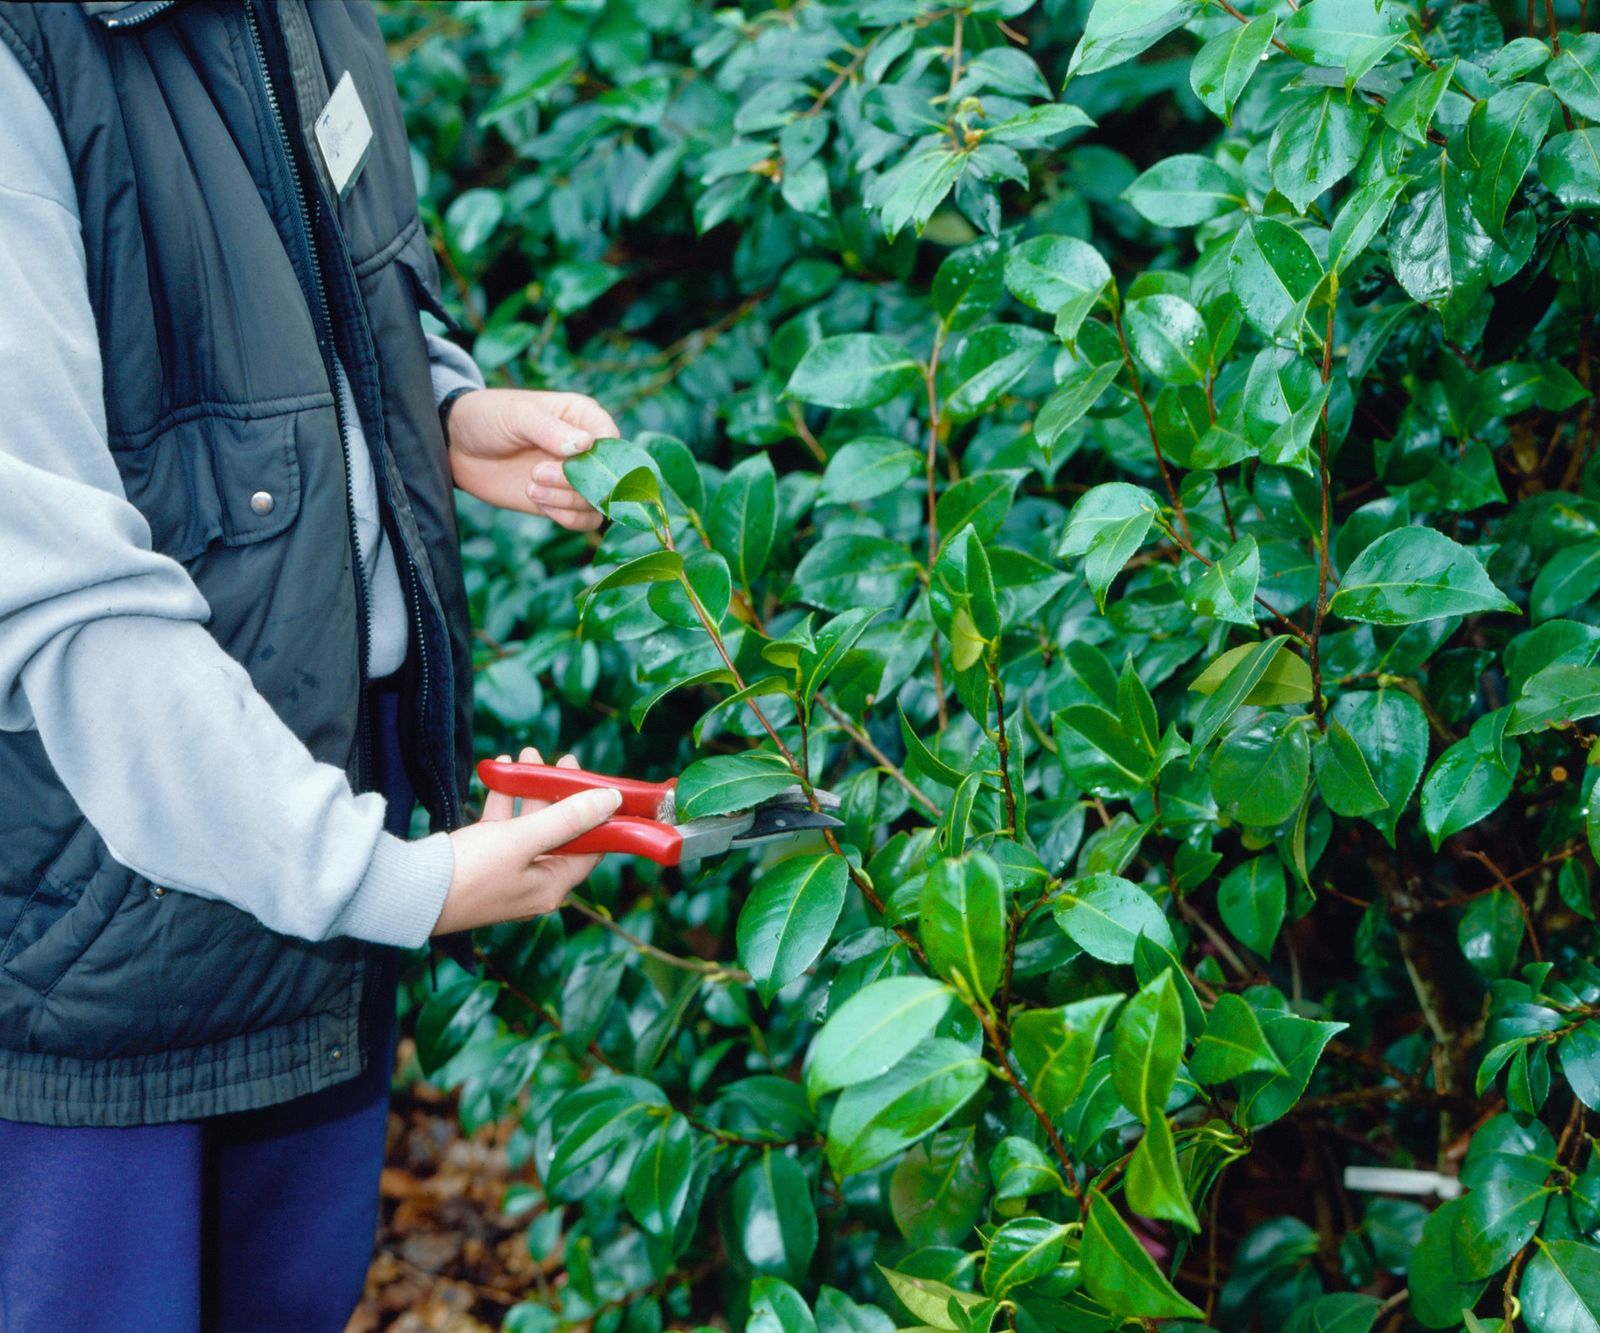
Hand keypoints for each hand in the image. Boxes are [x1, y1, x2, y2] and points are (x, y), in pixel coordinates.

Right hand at [434, 747, 618, 933]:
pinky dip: (504, 801)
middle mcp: (534, 884)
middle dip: (559, 793)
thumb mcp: (523, 839)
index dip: (597, 813)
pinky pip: (503, 828)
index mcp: (552, 887)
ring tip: (527, 753)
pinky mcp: (482, 863)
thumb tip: (611, 801)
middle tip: (560, 760)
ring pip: (530, 826)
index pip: (592, 848)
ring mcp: (508, 874)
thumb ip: (568, 818)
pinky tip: (500, 770)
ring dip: (529, 790)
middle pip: (561, 833)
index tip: (595, 780)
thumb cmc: (469, 872)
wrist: (407, 892)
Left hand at [444, 387, 616, 530]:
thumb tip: (585, 445)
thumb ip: (550, 429)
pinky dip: (567, 517)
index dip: (600, 456)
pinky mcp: (560, 502)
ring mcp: (574, 478)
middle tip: (537, 473)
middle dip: (577, 481)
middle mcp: (586, 449)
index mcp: (583, 417)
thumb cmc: (488, 417)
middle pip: (608, 477)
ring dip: (567, 500)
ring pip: (597, 502)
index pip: (612, 440)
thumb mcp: (517, 415)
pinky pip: (583, 520)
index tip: (569, 458)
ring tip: (531, 486)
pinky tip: (538, 502)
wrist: (457, 447)